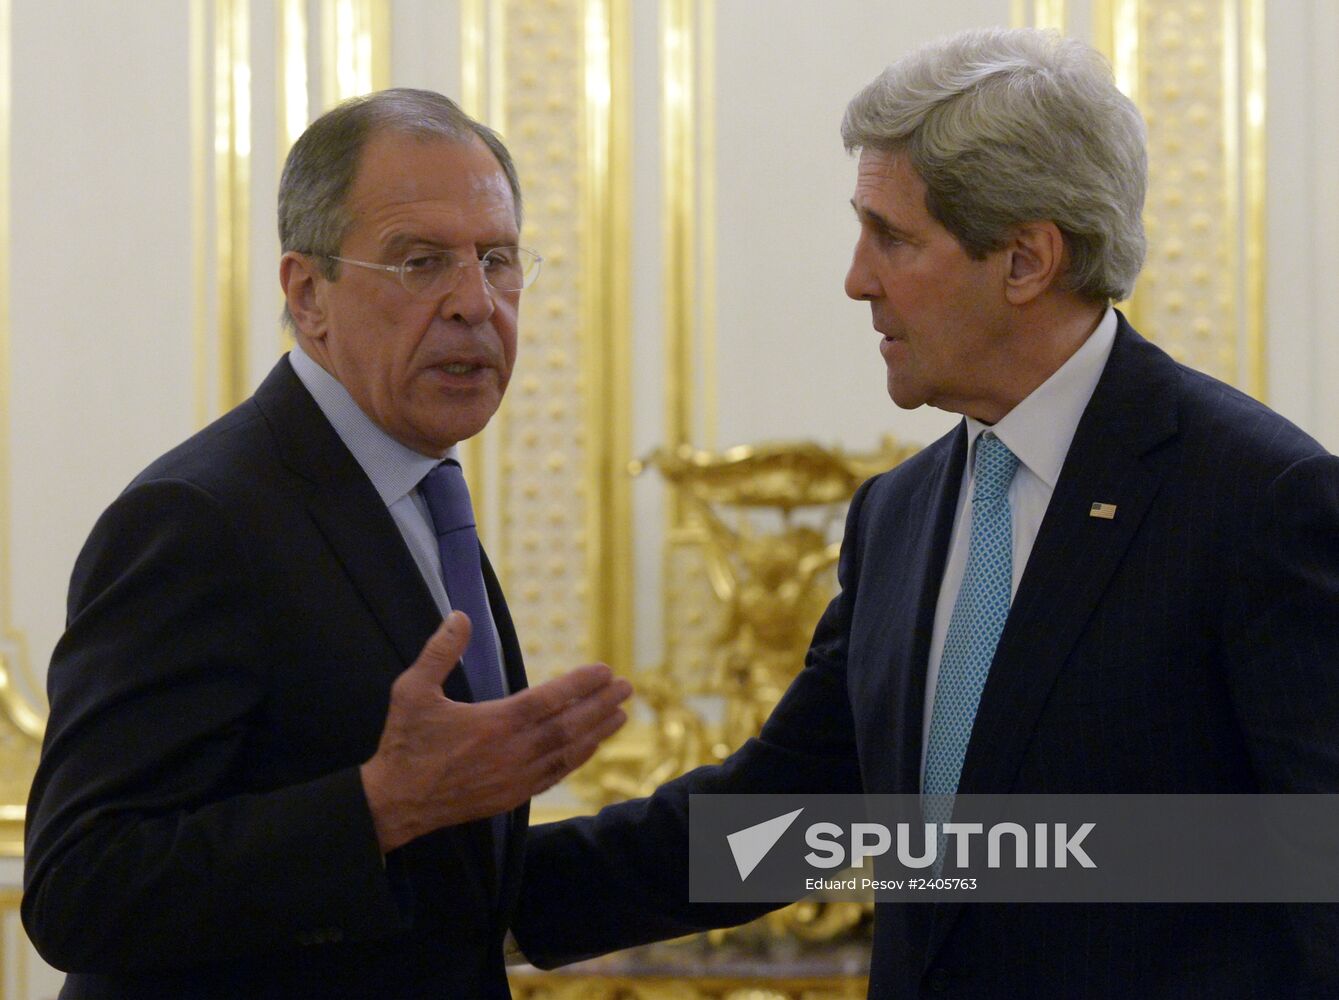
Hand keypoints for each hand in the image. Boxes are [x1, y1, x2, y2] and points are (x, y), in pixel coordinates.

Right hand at [360, 611, 631, 851]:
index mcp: (494, 723)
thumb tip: (459, 615)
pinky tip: (590, 749)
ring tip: (620, 716)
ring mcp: (515, 778)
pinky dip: (576, 761)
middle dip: (600, 705)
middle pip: (568, 726)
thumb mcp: (412, 691)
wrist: (394, 803)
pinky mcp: (511, 797)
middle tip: (627, 688)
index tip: (606, 670)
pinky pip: (554, 776)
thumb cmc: (404, 744)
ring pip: (567, 753)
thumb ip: (439, 652)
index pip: (549, 699)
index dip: (581, 684)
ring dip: (596, 732)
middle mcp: (512, 752)